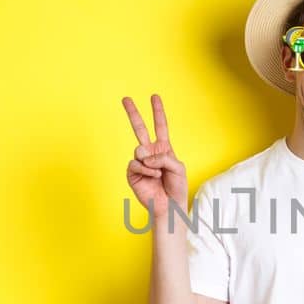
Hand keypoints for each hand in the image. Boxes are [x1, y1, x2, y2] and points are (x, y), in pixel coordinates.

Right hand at [122, 94, 188, 217]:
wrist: (169, 206)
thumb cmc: (176, 187)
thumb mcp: (178, 168)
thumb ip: (164, 157)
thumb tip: (144, 156)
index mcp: (163, 148)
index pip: (160, 126)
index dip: (158, 111)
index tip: (154, 97)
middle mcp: (150, 153)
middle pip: (139, 128)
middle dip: (133, 113)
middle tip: (125, 98)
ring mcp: (140, 162)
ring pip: (139, 150)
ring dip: (151, 162)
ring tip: (158, 173)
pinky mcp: (132, 173)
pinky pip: (136, 164)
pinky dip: (146, 170)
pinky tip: (153, 177)